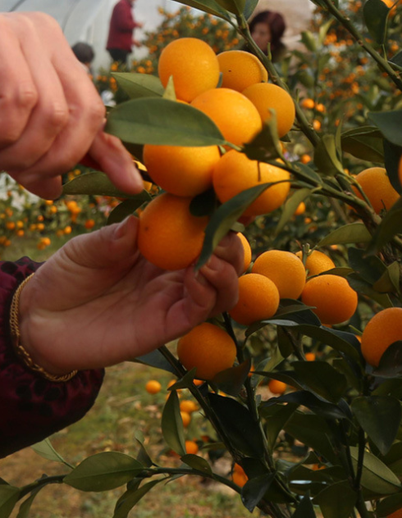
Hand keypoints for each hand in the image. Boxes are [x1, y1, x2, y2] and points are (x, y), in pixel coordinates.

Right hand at [0, 12, 142, 198]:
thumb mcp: (28, 128)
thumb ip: (70, 150)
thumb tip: (128, 185)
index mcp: (60, 54)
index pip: (95, 111)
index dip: (91, 154)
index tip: (89, 186)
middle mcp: (43, 33)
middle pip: (75, 112)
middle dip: (49, 157)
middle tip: (20, 174)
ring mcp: (14, 28)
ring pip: (44, 108)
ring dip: (20, 149)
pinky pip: (17, 96)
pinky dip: (4, 130)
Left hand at [17, 217, 243, 374]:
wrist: (39, 320)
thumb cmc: (66, 276)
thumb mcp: (86, 247)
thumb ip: (114, 237)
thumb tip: (139, 220)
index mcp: (163, 249)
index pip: (205, 233)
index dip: (221, 220)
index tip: (226, 202)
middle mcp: (175, 275)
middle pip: (226, 263)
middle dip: (232, 247)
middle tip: (222, 234)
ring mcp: (172, 301)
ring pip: (223, 290)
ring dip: (227, 271)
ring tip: (211, 256)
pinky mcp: (165, 327)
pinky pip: (199, 311)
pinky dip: (207, 292)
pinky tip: (195, 274)